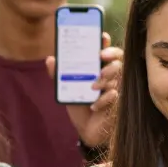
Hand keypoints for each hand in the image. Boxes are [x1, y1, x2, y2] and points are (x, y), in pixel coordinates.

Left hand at [46, 32, 122, 148]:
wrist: (86, 129)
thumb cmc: (80, 105)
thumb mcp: (67, 88)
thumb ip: (59, 74)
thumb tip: (50, 59)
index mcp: (98, 68)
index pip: (106, 50)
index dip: (105, 42)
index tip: (102, 37)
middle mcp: (109, 76)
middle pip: (117, 59)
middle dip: (111, 57)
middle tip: (101, 59)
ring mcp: (115, 88)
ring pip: (117, 76)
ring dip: (105, 79)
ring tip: (94, 86)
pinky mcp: (117, 102)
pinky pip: (114, 95)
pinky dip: (103, 100)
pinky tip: (93, 106)